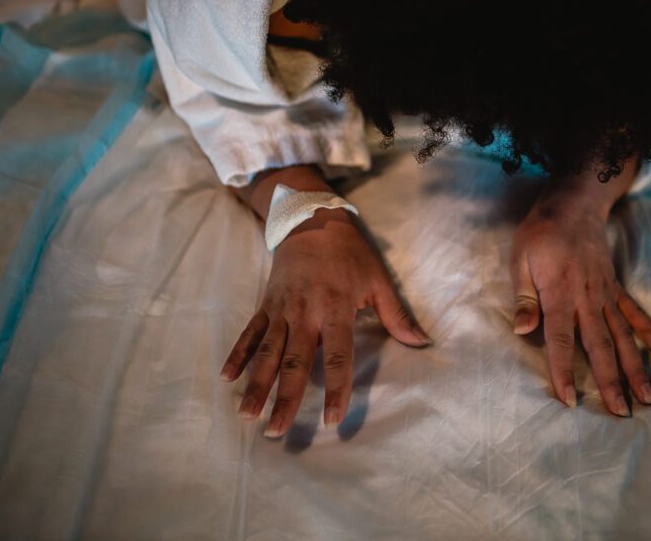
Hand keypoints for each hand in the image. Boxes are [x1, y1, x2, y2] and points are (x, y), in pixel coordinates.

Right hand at [220, 208, 430, 436]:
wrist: (311, 218)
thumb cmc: (350, 252)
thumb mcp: (378, 279)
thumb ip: (397, 315)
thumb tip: (423, 342)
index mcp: (335, 309)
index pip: (337, 356)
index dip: (336, 388)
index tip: (331, 419)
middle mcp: (305, 313)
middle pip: (294, 362)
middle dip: (285, 398)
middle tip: (278, 431)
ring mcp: (281, 309)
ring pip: (267, 353)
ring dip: (257, 385)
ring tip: (247, 416)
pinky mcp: (265, 304)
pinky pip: (250, 333)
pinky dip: (238, 355)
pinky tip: (228, 379)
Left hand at [509, 174, 650, 416]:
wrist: (572, 205)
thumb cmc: (540, 234)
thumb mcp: (520, 260)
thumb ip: (525, 297)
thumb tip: (523, 331)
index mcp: (560, 293)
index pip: (562, 340)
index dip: (565, 371)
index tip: (570, 400)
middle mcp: (588, 299)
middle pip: (600, 346)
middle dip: (611, 382)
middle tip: (622, 413)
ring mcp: (606, 294)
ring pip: (623, 337)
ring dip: (636, 368)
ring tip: (648, 398)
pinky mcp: (615, 288)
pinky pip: (636, 315)